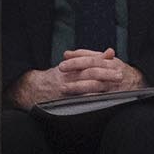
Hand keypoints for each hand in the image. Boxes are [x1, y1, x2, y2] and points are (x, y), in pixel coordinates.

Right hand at [9, 49, 142, 107]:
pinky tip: (99, 101)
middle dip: (105, 74)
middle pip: (89, 73)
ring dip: (100, 87)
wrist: (33, 89)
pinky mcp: (63, 101)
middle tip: (120, 76)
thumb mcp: (73, 64)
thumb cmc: (57, 75)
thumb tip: (111, 52)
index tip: (118, 65)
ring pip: (84, 87)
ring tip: (113, 89)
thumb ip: (93, 58)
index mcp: (72, 66)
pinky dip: (88, 100)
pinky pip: (77, 101)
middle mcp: (68, 76)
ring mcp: (65, 89)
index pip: (89, 62)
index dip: (104, 64)